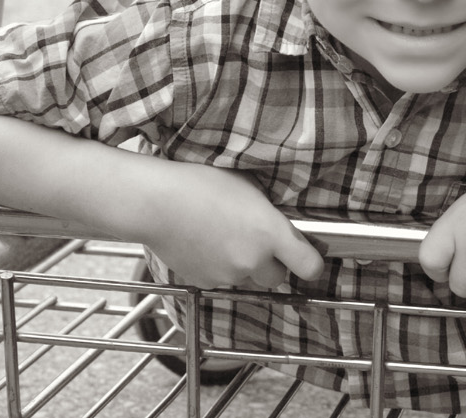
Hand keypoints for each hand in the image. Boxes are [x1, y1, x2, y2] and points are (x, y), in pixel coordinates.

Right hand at [139, 163, 324, 289]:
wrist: (156, 202)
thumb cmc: (201, 183)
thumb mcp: (248, 186)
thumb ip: (268, 212)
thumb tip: (279, 224)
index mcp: (270, 233)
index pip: (310, 267)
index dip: (310, 263)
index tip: (305, 257)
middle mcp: (253, 259)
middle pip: (277, 278)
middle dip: (271, 264)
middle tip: (256, 242)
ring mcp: (228, 275)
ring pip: (246, 279)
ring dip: (242, 265)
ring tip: (221, 236)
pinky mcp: (205, 282)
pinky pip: (221, 280)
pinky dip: (217, 267)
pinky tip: (202, 243)